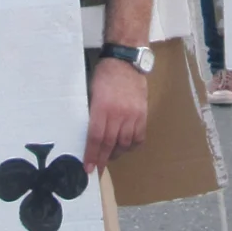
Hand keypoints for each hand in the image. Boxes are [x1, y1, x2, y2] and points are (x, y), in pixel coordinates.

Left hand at [84, 54, 147, 172]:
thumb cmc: (104, 75)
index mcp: (102, 107)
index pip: (96, 137)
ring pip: (125, 142)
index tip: (88, 168)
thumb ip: (92, 113)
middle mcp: (118, 114)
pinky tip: (126, 146)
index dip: (92, 155)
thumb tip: (89, 134)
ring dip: (117, 153)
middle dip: (103, 159)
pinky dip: (132, 145)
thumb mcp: (92, 92)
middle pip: (110, 143)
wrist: (126, 61)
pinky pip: (139, 136)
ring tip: (110, 156)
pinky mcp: (143, 114)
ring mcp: (133, 115)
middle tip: (98, 169)